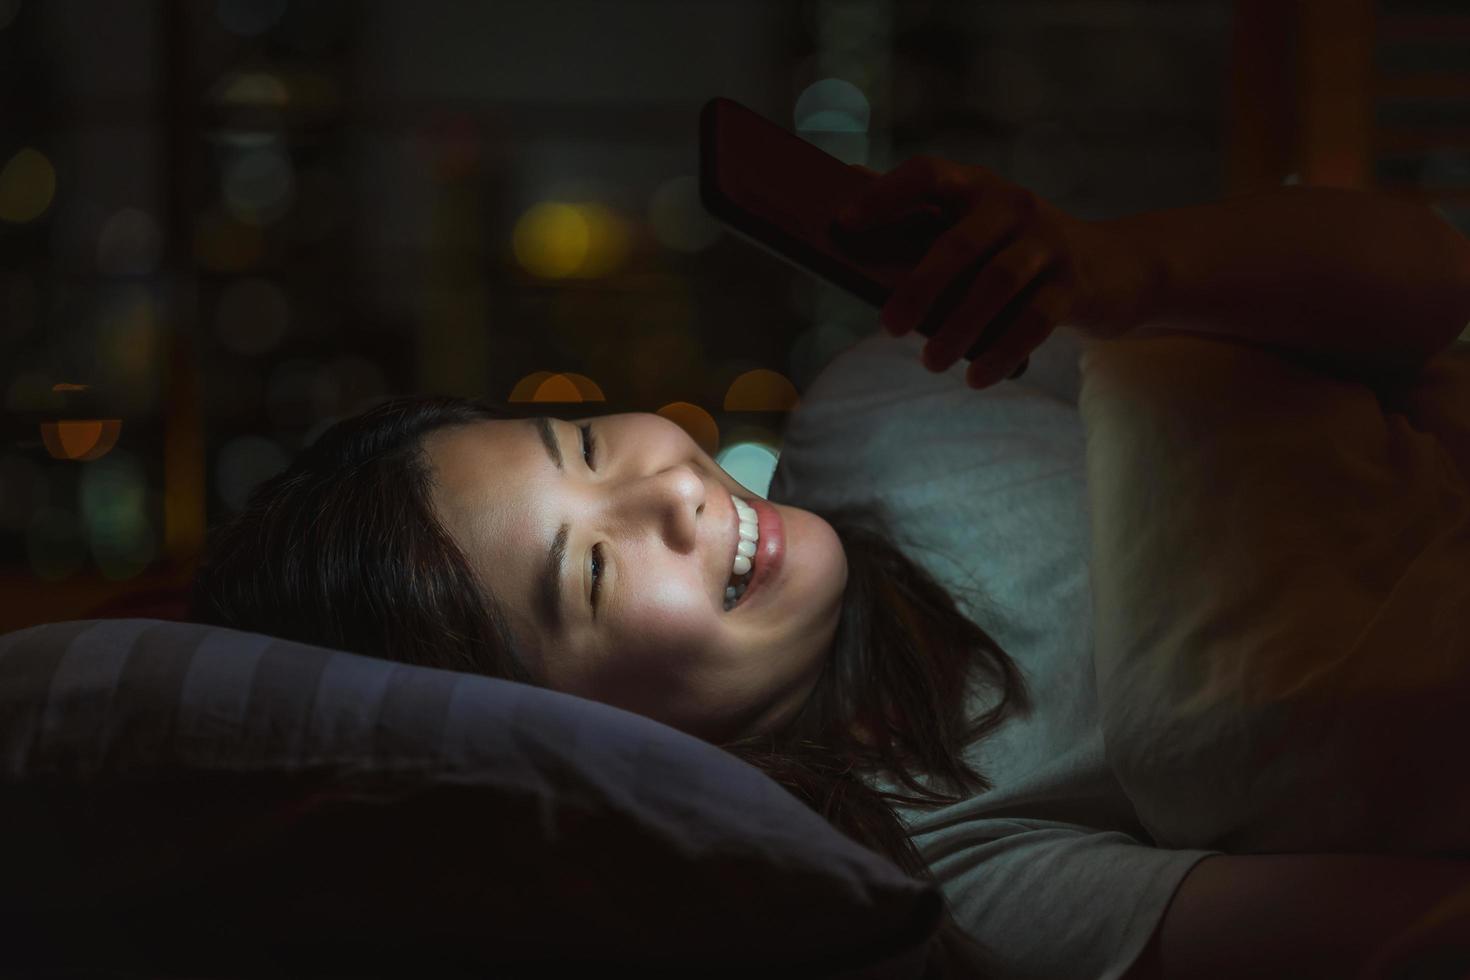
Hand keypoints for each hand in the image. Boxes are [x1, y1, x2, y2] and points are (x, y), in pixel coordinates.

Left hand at [835, 156, 1152, 388]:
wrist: (1114, 269)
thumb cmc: (1017, 253)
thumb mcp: (976, 229)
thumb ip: (922, 219)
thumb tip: (845, 200)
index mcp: (977, 188)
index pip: (928, 174)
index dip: (885, 194)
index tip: (844, 224)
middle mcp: (1014, 206)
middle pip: (958, 243)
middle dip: (918, 287)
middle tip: (888, 328)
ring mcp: (1048, 243)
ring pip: (996, 285)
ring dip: (958, 329)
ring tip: (930, 363)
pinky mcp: (1074, 284)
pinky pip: (1034, 320)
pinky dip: (1001, 352)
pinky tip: (976, 378)